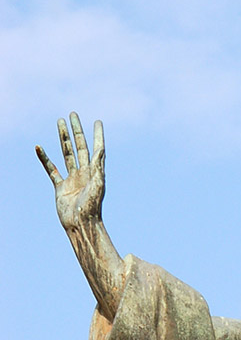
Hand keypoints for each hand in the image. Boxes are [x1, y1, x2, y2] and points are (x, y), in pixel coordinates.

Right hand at [36, 113, 104, 232]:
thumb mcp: (97, 185)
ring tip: (60, 123)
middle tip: (73, 114)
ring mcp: (72, 178)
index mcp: (95, 172)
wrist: (80, 224)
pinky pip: (51, 169)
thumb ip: (98, 166)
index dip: (97, 135)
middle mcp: (84, 173)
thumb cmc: (91, 207)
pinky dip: (44, 158)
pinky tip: (39, 147)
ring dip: (63, 138)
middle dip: (76, 130)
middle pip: (80, 146)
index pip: (97, 148)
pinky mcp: (60, 187)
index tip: (97, 121)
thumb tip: (101, 149)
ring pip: (66, 153)